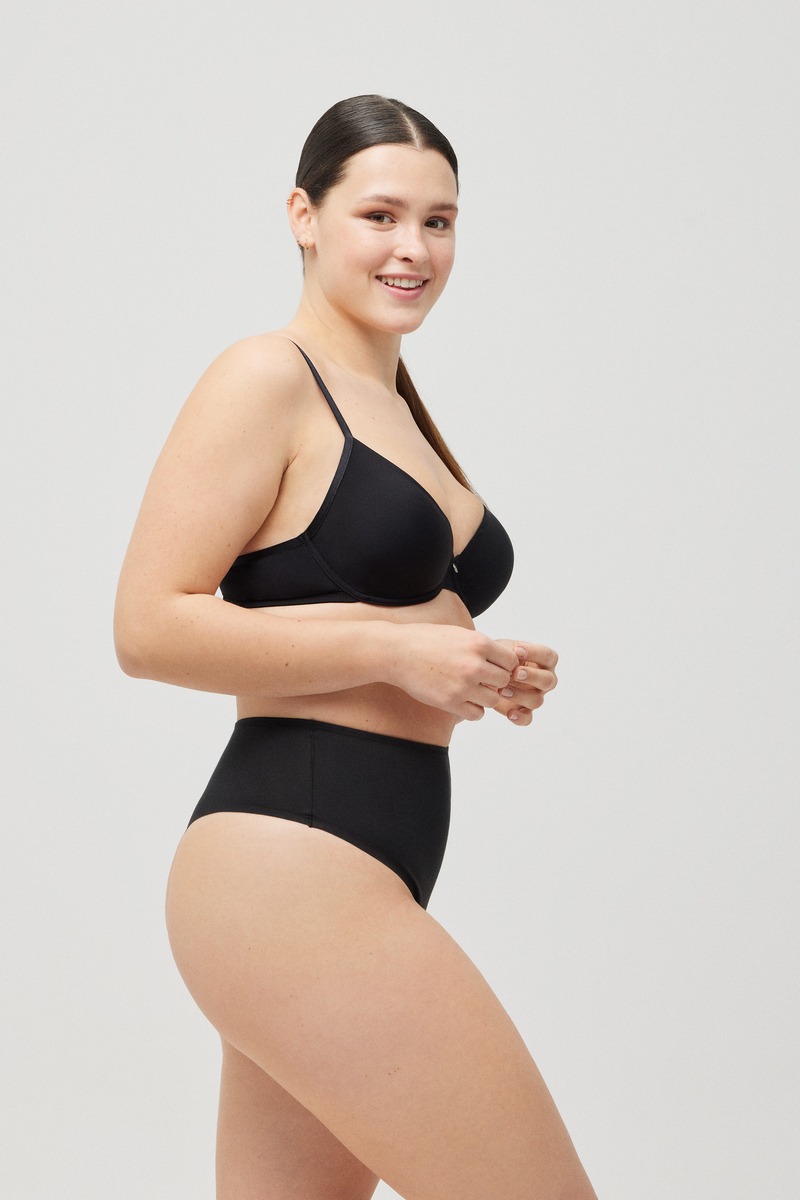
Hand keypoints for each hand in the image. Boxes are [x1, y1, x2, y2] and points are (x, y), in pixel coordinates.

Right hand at [391, 624, 520, 720]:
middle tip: (480, 679)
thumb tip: (503, 660)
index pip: (511, 661)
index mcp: (479, 643)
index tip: (491, 666)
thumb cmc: (426, 640)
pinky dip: (473, 709)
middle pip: (504, 681)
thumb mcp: (459, 634)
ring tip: (470, 690)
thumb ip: (481, 646)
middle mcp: (474, 664)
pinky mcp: (450, 702)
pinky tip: (462, 700)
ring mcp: (463, 685)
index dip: (503, 665)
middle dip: (495, 681)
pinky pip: (476, 714)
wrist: (396, 652)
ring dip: (484, 697)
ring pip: (493, 700)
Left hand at [491, 640, 558, 725]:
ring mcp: (536, 696)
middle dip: (532, 676)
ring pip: (537, 700)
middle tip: (515, 673)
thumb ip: (509, 652)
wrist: (483, 673)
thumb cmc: (499, 657)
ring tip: (501, 690)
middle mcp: (544, 680)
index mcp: (543, 661)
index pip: (548, 656)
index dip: (535, 653)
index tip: (517, 651)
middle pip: (548, 681)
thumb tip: (513, 656)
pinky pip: (528, 718)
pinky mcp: (524, 710)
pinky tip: (510, 713)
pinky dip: (520, 717)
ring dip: (520, 695)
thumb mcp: (503, 649)